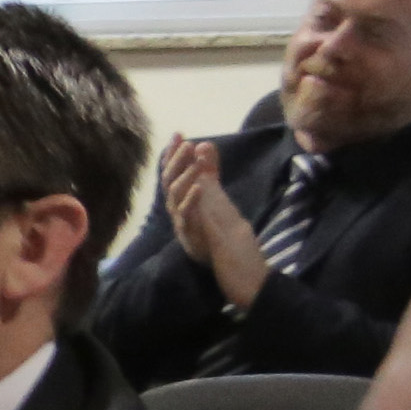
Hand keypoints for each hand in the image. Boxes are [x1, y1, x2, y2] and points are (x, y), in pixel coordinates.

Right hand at [165, 136, 270, 307]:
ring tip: (193, 157)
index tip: (178, 135)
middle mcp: (181, 215)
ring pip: (175, 197)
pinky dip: (192, 200)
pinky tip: (200, 185)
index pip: (174, 176)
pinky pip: (188, 217)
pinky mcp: (195, 238)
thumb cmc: (230, 240)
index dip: (173, 156)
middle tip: (183, 141)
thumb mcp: (221, 199)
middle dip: (175, 161)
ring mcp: (186, 227)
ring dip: (183, 175)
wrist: (241, 275)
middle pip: (170, 183)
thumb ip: (212, 174)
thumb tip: (204, 145)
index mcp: (186, 206)